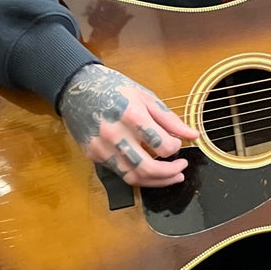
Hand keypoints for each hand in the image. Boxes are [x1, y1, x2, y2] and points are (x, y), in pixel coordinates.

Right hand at [58, 63, 198, 186]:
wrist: (78, 88)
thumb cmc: (115, 89)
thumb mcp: (146, 97)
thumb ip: (170, 119)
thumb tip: (193, 135)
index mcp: (132, 116)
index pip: (163, 145)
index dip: (176, 148)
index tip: (179, 144)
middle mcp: (116, 135)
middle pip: (148, 169)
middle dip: (170, 174)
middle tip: (182, 169)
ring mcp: (103, 148)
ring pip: (133, 178)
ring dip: (156, 181)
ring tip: (172, 176)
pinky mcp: (94, 155)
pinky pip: (120, 173)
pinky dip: (138, 176)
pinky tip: (149, 171)